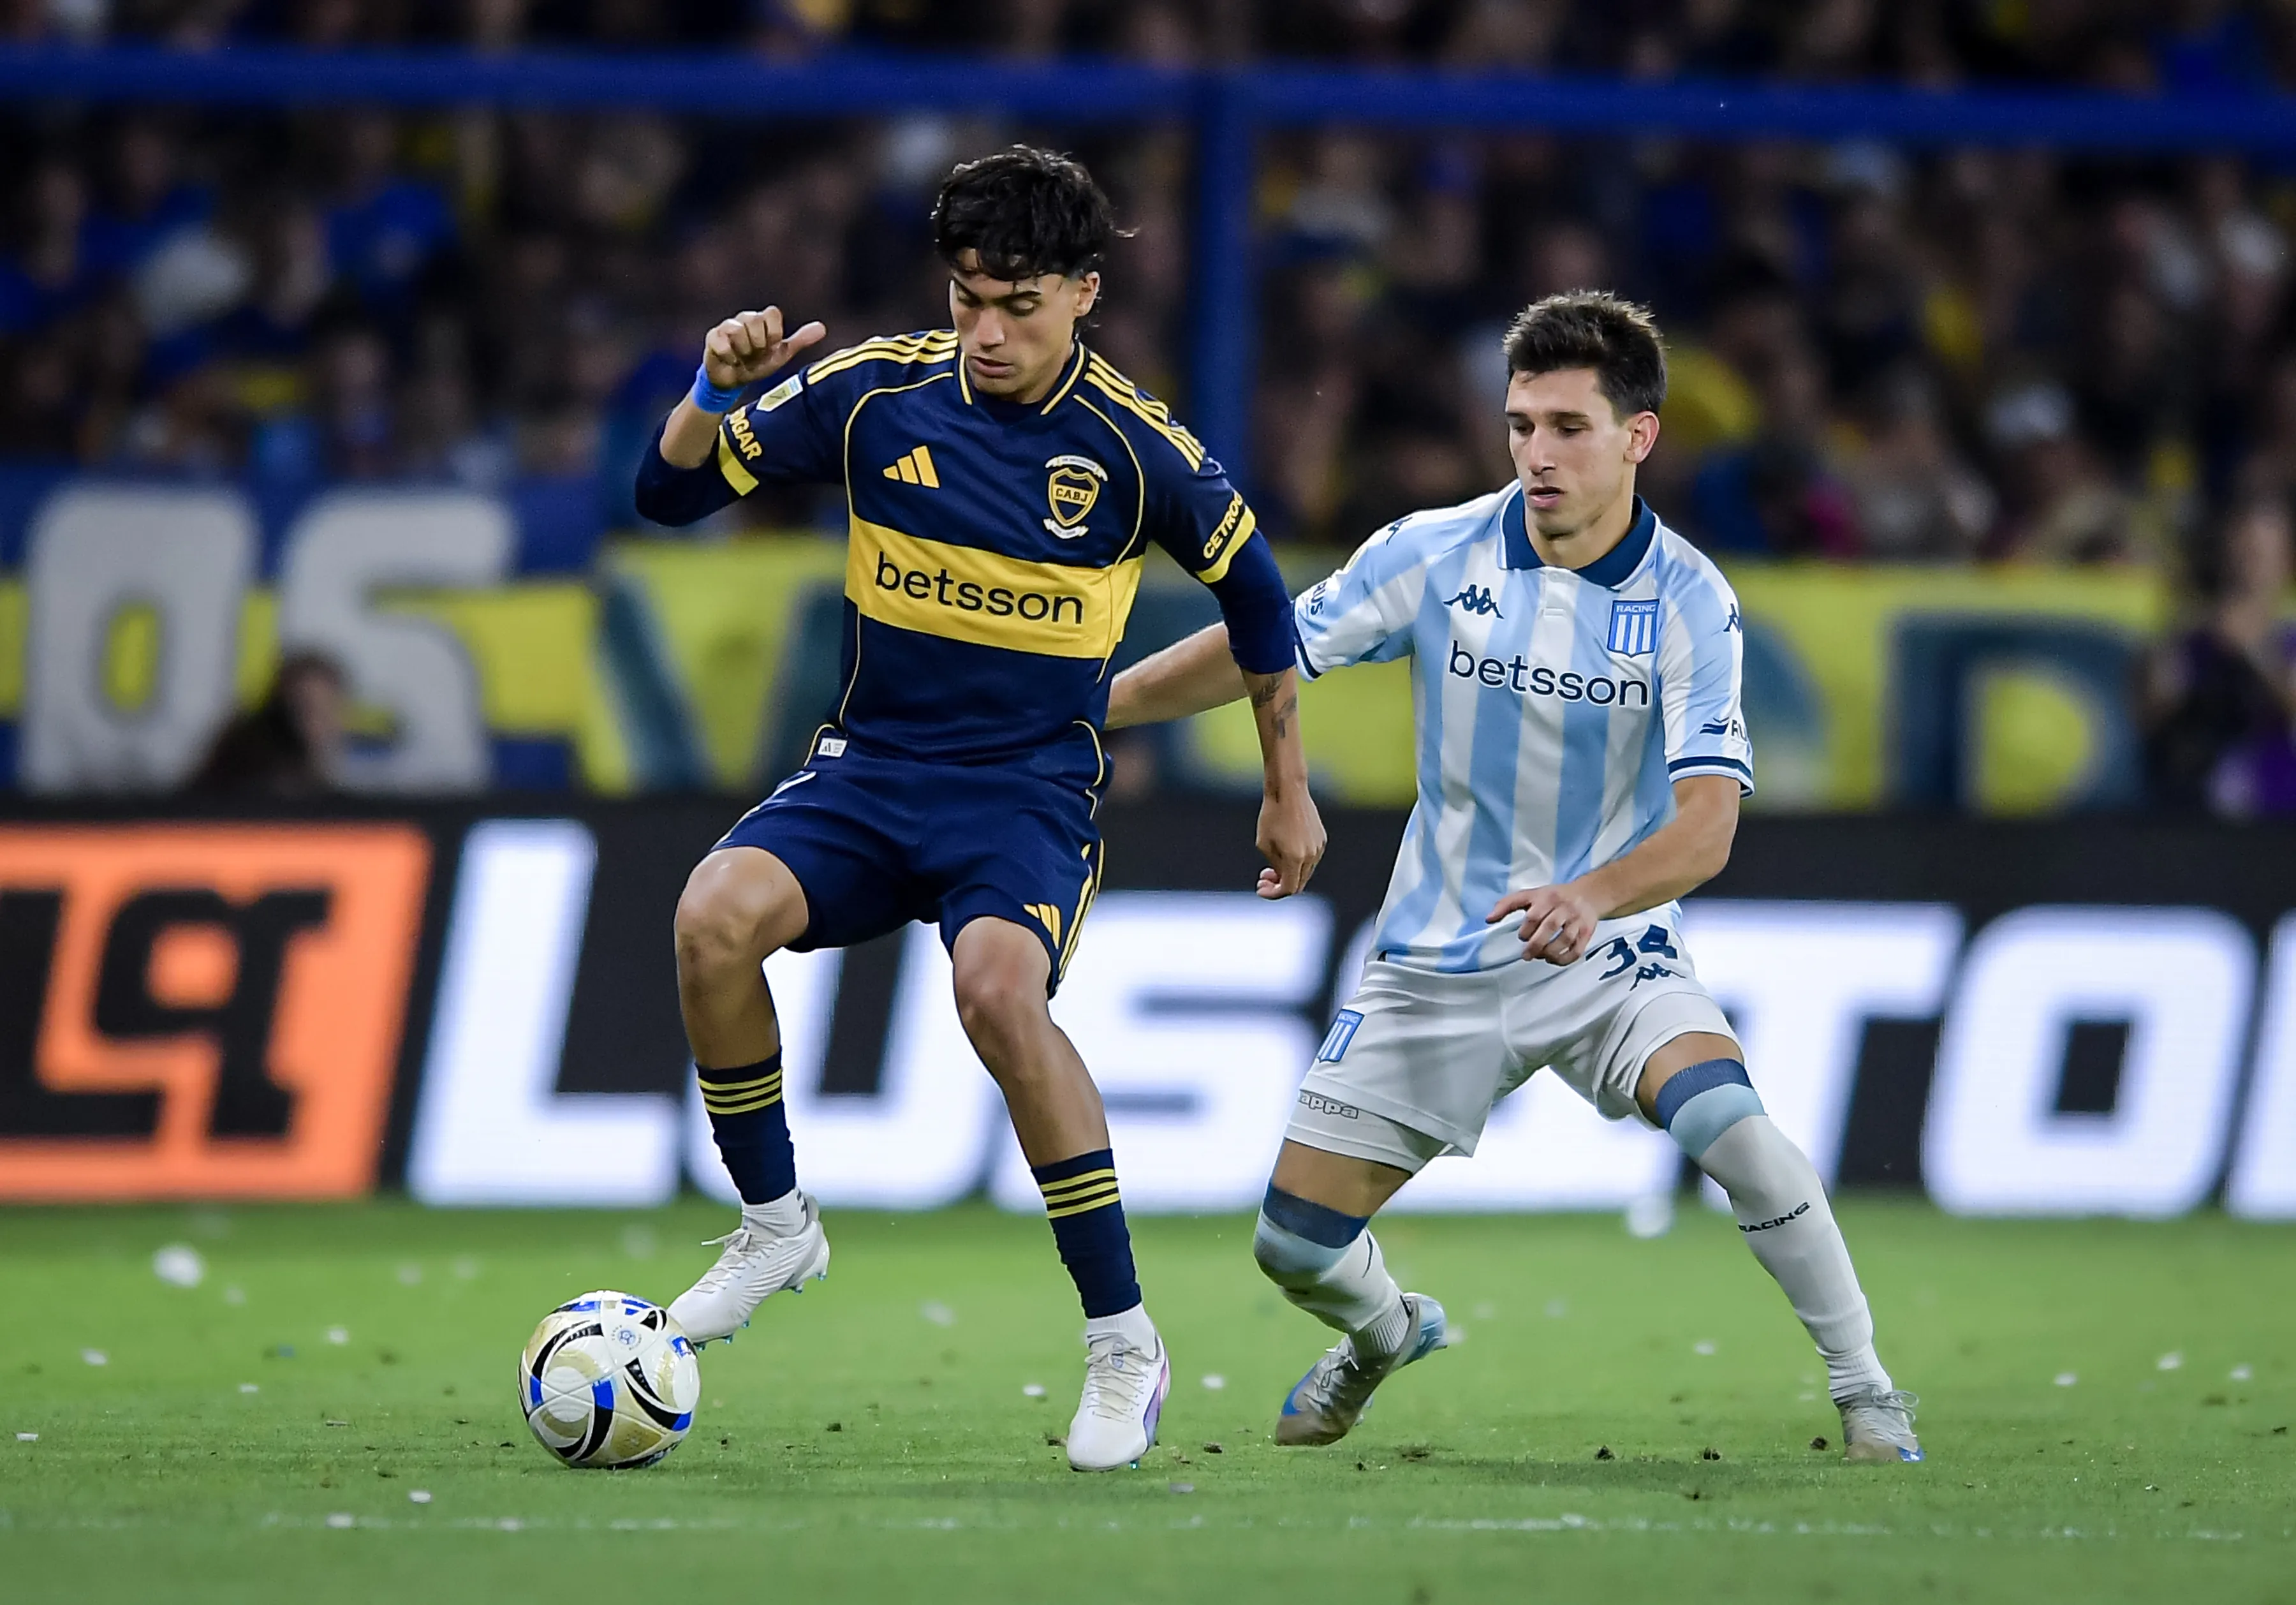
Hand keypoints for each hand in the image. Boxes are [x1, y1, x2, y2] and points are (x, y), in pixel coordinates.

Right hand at [702, 307, 825, 389]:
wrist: (734, 382)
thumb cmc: (757, 365)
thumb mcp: (781, 354)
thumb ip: (800, 340)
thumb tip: (823, 328)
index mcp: (761, 320)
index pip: (772, 313)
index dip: (773, 333)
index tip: (770, 346)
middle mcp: (744, 318)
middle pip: (755, 320)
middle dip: (758, 344)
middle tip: (754, 354)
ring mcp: (727, 326)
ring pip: (738, 331)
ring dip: (744, 351)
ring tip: (742, 357)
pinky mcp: (712, 337)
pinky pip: (722, 342)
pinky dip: (730, 356)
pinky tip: (731, 361)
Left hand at [1256, 787, 1325, 899]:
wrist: (1288, 790)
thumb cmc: (1271, 815)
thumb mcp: (1264, 844)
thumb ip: (1274, 865)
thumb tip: (1281, 877)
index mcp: (1295, 858)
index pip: (1288, 889)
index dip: (1273, 893)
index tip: (1261, 888)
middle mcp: (1311, 855)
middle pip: (1298, 884)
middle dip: (1280, 884)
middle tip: (1264, 877)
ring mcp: (1319, 848)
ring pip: (1305, 872)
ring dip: (1289, 873)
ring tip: (1271, 865)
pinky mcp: (1322, 839)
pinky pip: (1310, 859)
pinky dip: (1298, 863)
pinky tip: (1285, 852)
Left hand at [1487, 881, 1602, 964]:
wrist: (1587, 895)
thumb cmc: (1553, 897)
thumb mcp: (1530, 895)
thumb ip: (1507, 905)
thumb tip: (1488, 919)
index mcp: (1548, 897)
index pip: (1534, 915)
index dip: (1525, 930)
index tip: (1522, 937)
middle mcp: (1564, 907)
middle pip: (1550, 927)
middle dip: (1536, 945)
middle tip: (1526, 955)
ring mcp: (1578, 920)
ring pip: (1565, 939)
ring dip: (1550, 953)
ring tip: (1540, 957)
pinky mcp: (1588, 932)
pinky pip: (1577, 950)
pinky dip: (1565, 959)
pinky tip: (1553, 960)